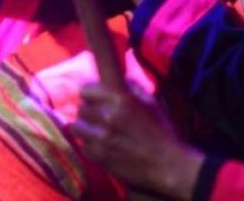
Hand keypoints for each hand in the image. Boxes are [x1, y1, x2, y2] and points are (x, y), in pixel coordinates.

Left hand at [71, 82, 203, 197]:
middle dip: (89, 111)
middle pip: (81, 108)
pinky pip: (83, 146)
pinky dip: (91, 147)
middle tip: (100, 117)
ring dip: (86, 129)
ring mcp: (102, 137)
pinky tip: (105, 147)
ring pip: (77, 127)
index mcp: (121, 98)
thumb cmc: (161, 131)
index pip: (86, 89)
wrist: (166, 164)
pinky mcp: (99, 156)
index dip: (90, 94)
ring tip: (98, 132)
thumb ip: (130, 87)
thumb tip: (116, 79)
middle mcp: (109, 115)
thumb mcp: (150, 102)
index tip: (94, 98)